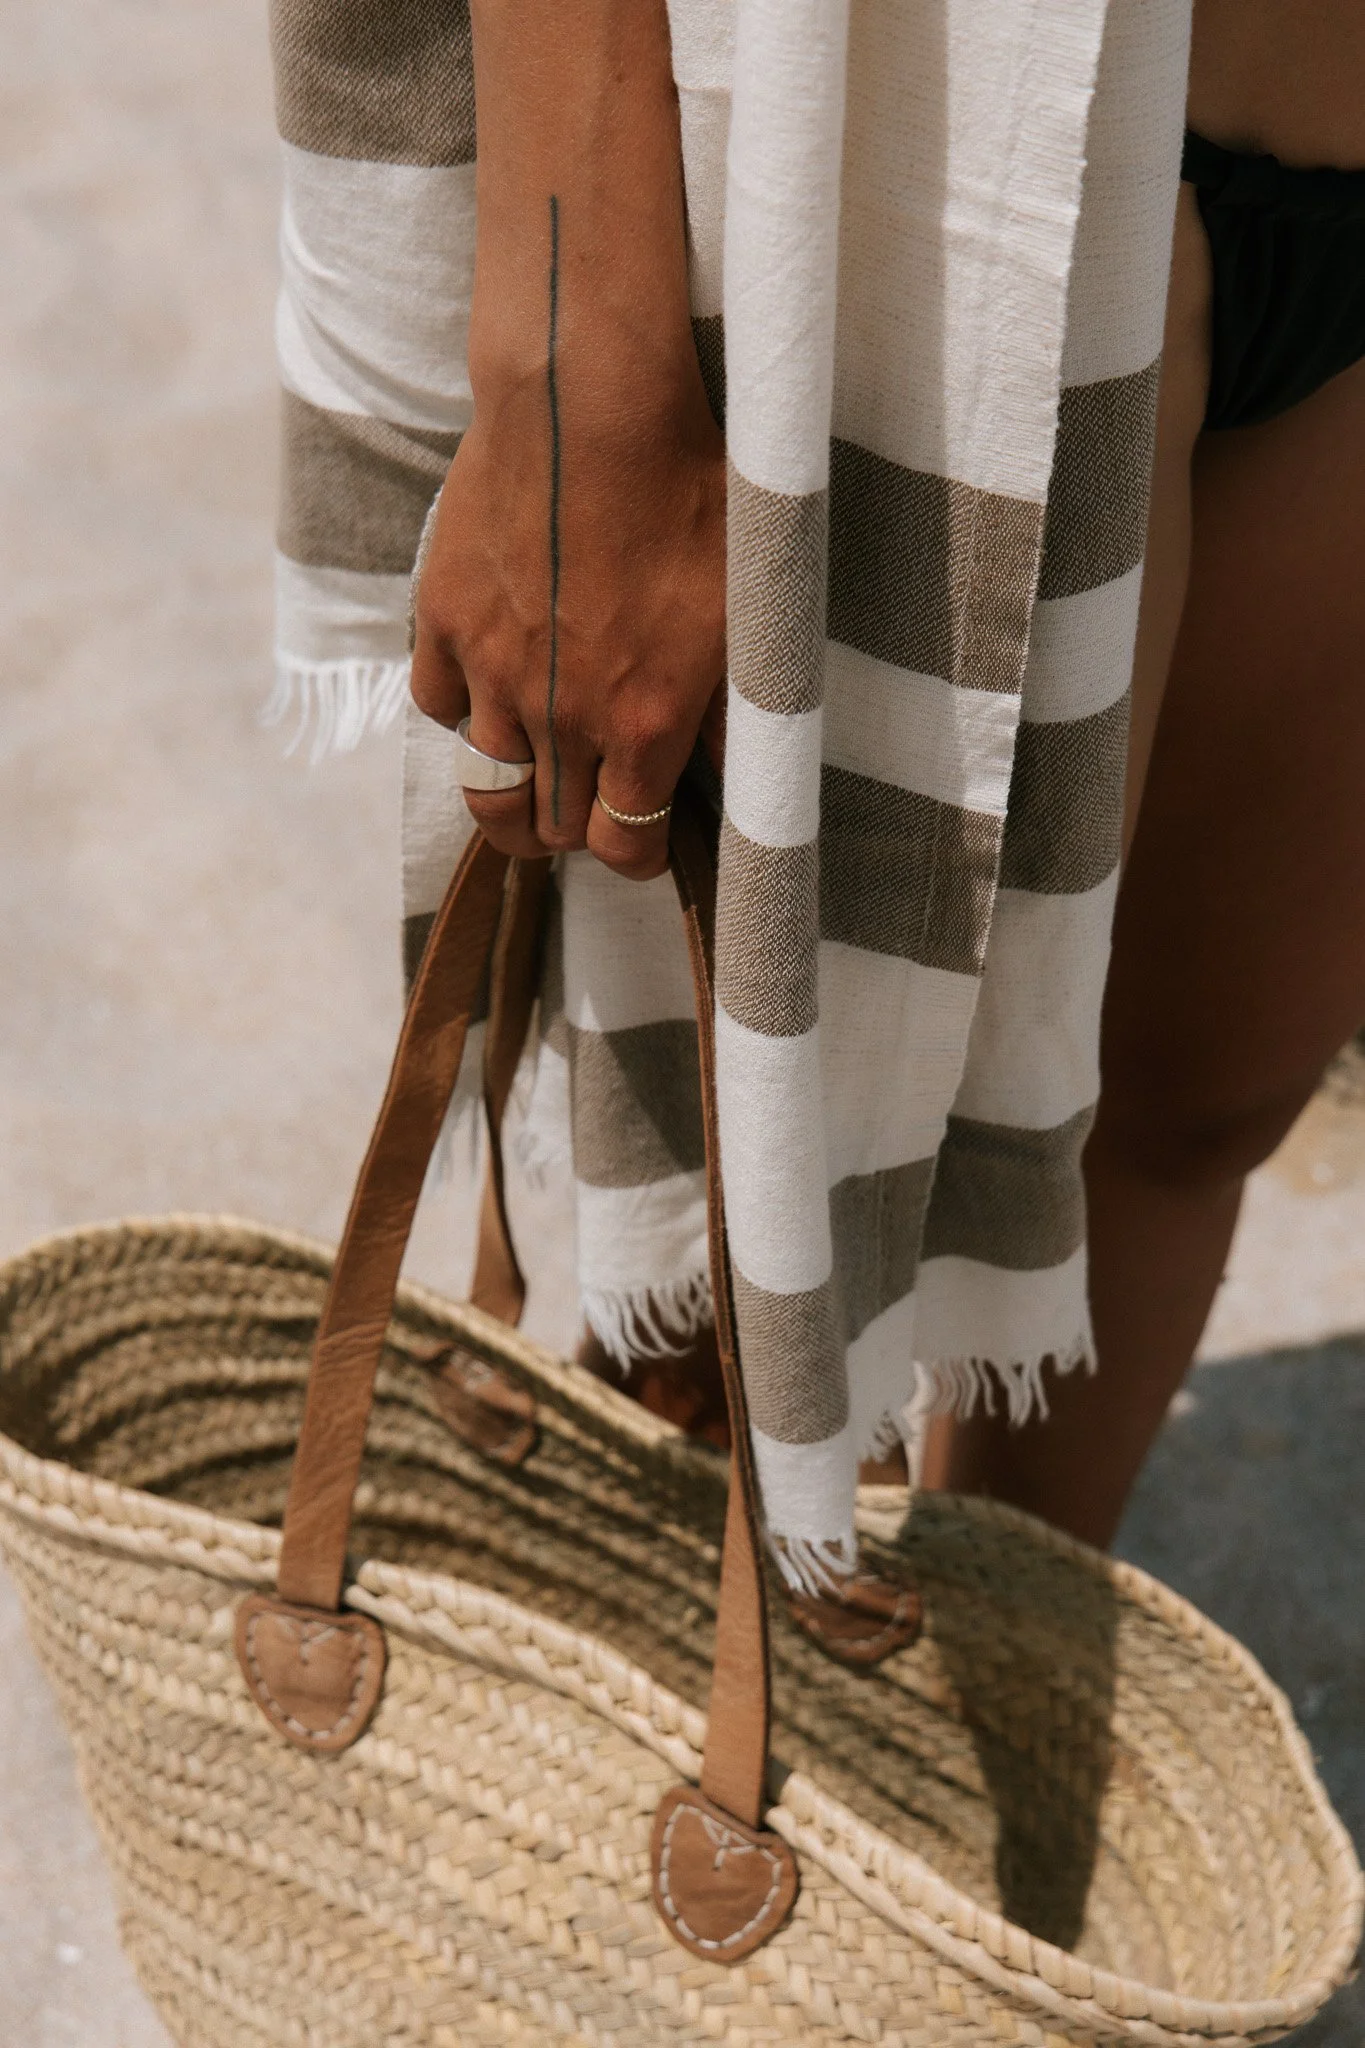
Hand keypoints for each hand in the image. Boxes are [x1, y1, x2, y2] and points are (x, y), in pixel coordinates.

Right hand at [408, 0, 725, 881]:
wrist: (591, 400)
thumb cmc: (688, 490)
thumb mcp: (739, 603)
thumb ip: (731, 701)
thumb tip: (735, 767)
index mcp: (641, 724)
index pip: (623, 846)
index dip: (636, 852)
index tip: (644, 832)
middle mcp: (559, 715)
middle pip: (547, 829)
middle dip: (570, 833)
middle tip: (586, 811)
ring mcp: (491, 670)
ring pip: (484, 782)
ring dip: (512, 791)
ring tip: (530, 776)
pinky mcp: (442, 617)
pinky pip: (438, 702)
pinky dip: (462, 709)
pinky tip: (488, 688)